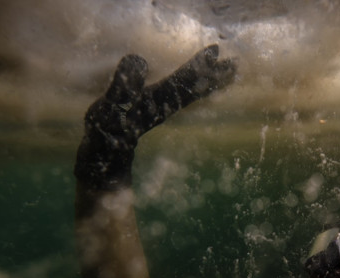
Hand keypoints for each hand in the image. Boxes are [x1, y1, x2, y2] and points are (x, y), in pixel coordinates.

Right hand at [75, 45, 236, 189]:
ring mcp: (159, 110)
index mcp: (157, 101)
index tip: (216, 51)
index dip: (198, 66)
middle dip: (214, 77)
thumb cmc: (105, 136)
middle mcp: (164, 105)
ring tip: (224, 71)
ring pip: (189, 94)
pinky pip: (179, 97)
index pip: (183, 80)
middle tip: (235, 63)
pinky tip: (191, 84)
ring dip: (207, 82)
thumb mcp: (110, 109)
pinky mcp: (152, 112)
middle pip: (195, 89)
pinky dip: (190, 88)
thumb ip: (123, 87)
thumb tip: (139, 60)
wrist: (104, 163)